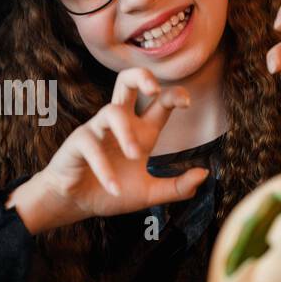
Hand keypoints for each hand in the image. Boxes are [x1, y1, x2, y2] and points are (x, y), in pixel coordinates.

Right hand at [7, 68, 209, 233]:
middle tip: (154, 89)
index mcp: (140, 130)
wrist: (76, 204)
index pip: (159, 102)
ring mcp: (97, 129)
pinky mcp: (78, 142)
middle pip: (126, 81)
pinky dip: (105, 169)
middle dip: (141, 76)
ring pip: (112, 112)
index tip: (186, 104)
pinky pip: (91, 146)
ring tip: (135, 155)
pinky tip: (114, 188)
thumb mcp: (149, 194)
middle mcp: (120, 123)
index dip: (174, 95)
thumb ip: (177, 187)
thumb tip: (204, 174)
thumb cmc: (111, 192)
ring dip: (126, 133)